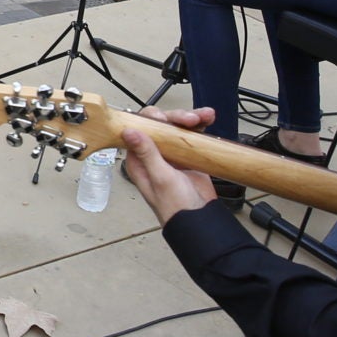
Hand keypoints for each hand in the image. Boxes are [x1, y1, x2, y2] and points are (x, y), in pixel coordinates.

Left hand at [119, 106, 217, 224]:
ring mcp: (171, 154)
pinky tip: (208, 119)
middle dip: (175, 117)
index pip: (139, 129)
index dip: (150, 118)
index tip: (164, 117)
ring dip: (191, 118)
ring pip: (177, 126)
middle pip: (160, 124)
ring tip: (204, 117)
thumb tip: (128, 131)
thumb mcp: (161, 177)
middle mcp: (153, 154)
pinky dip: (200, 126)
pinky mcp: (187, 154)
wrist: (200, 219)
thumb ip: (147, 154)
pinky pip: (191, 134)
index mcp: (139, 160)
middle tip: (190, 120)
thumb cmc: (176, 206)